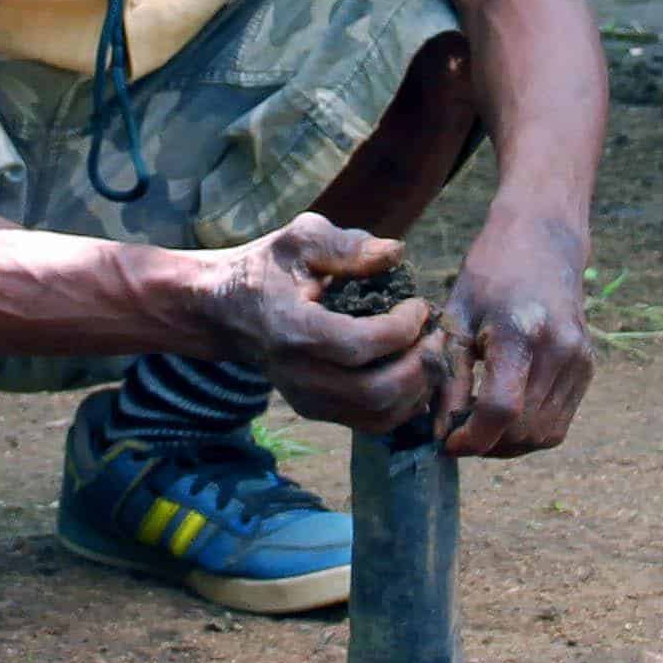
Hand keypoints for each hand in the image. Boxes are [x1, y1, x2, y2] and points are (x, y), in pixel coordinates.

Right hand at [195, 214, 434, 432]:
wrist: (225, 311)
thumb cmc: (267, 269)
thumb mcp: (300, 239)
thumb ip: (347, 246)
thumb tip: (396, 253)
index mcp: (293, 330)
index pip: (359, 346)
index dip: (401, 330)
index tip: (419, 305)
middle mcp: (299, 375)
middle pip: (375, 391)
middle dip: (420, 365)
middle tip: (436, 334)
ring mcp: (307, 399)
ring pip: (378, 415)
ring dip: (418, 387)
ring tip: (430, 351)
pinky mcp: (317, 410)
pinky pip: (372, 422)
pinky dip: (405, 403)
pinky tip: (415, 370)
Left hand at [434, 201, 593, 458]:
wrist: (543, 239)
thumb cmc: (490, 274)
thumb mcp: (457, 318)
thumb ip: (450, 378)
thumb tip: (444, 434)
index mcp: (520, 332)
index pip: (501, 410)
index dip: (472, 438)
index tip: (447, 441)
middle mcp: (559, 349)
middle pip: (524, 430)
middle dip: (486, 444)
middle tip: (458, 432)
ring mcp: (580, 360)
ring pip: (544, 435)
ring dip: (508, 443)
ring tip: (480, 423)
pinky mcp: (588, 367)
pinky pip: (559, 423)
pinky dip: (529, 431)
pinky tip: (506, 412)